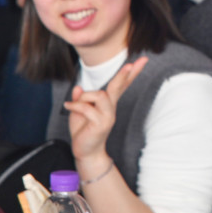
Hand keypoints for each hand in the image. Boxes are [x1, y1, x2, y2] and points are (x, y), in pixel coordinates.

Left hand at [64, 56, 147, 170]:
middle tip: (132, 64)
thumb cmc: (83, 132)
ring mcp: (108, 116)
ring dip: (84, 97)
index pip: (121, 85)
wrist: (84, 152)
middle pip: (118, 87)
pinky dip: (75, 106)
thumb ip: (80, 98)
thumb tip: (78, 87)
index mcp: (107, 103)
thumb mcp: (78, 111)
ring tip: (74, 105)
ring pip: (99, 95)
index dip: (131, 73)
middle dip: (124, 75)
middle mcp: (110, 108)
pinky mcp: (101, 124)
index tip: (142, 60)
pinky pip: (87, 108)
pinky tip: (68, 107)